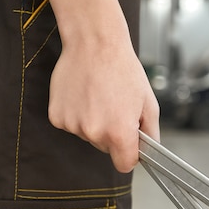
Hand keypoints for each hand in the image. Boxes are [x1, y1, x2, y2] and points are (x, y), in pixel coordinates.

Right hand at [48, 36, 159, 172]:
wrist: (94, 44)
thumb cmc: (122, 69)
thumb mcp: (149, 103)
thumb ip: (151, 133)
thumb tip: (149, 150)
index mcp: (119, 132)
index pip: (124, 165)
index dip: (129, 155)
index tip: (130, 144)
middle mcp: (94, 132)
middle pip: (106, 149)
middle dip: (112, 134)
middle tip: (115, 107)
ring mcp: (73, 125)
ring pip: (88, 136)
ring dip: (94, 122)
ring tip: (99, 97)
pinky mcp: (57, 117)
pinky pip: (72, 125)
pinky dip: (78, 115)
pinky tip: (84, 95)